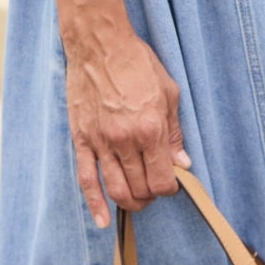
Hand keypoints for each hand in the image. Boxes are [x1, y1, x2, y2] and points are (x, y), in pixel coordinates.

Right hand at [64, 24, 190, 223]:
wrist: (100, 44)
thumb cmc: (137, 63)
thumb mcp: (168, 92)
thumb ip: (174, 132)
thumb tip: (182, 163)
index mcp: (151, 129)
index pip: (162, 180)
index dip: (170, 188)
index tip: (172, 183)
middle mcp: (126, 141)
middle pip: (140, 189)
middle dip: (151, 195)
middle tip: (154, 187)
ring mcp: (101, 143)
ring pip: (116, 189)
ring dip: (130, 202)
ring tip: (137, 199)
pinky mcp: (82, 140)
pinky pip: (86, 179)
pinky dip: (94, 204)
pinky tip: (102, 220)